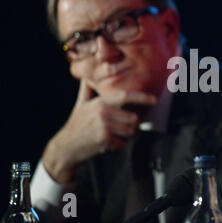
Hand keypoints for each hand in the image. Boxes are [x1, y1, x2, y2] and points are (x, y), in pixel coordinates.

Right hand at [42, 80, 156, 183]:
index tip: (155, 99)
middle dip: (131, 126)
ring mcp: (104, 126)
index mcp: (101, 102)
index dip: (142, 97)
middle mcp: (103, 112)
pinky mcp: (104, 139)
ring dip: (125, 137)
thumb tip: (86, 76)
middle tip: (119, 129)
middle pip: (134, 119)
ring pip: (131, 132)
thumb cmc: (77, 124)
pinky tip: (106, 143)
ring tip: (112, 135)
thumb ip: (87, 89)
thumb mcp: (81, 104)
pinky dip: (117, 146)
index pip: (125, 96)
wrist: (66, 147)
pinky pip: (123, 144)